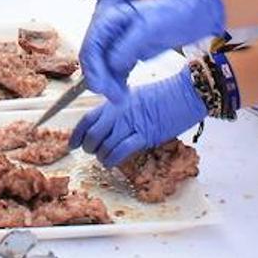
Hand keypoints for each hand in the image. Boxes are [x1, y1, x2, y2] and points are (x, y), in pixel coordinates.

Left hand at [69, 69, 205, 167]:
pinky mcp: (144, 135)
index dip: (76, 134)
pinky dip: (112, 160)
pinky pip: (120, 151)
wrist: (184, 94)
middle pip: (92, 134)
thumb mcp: (134, 96)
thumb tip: (106, 124)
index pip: (88, 119)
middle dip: (88, 148)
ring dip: (101, 156)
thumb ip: (118, 109)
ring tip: (105, 158)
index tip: (72, 144)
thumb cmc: (164, 95)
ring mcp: (131, 124)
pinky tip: (112, 163)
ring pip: (104, 145)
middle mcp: (119, 112)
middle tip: (92, 152)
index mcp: (115, 101)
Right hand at [79, 0, 223, 100]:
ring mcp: (122, 43)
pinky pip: (116, 71)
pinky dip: (117, 82)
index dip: (93, 69)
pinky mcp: (131, 53)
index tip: (101, 86)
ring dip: (109, 84)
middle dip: (101, 79)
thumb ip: (129, 45)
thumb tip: (111, 63)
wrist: (194, 13)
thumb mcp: (150, 28)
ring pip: (105, 67)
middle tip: (114, 97)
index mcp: (113, 20)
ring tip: (120, 98)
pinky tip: (123, 92)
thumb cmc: (174, 14)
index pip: (92, 46)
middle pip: (95, 59)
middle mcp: (114, 31)